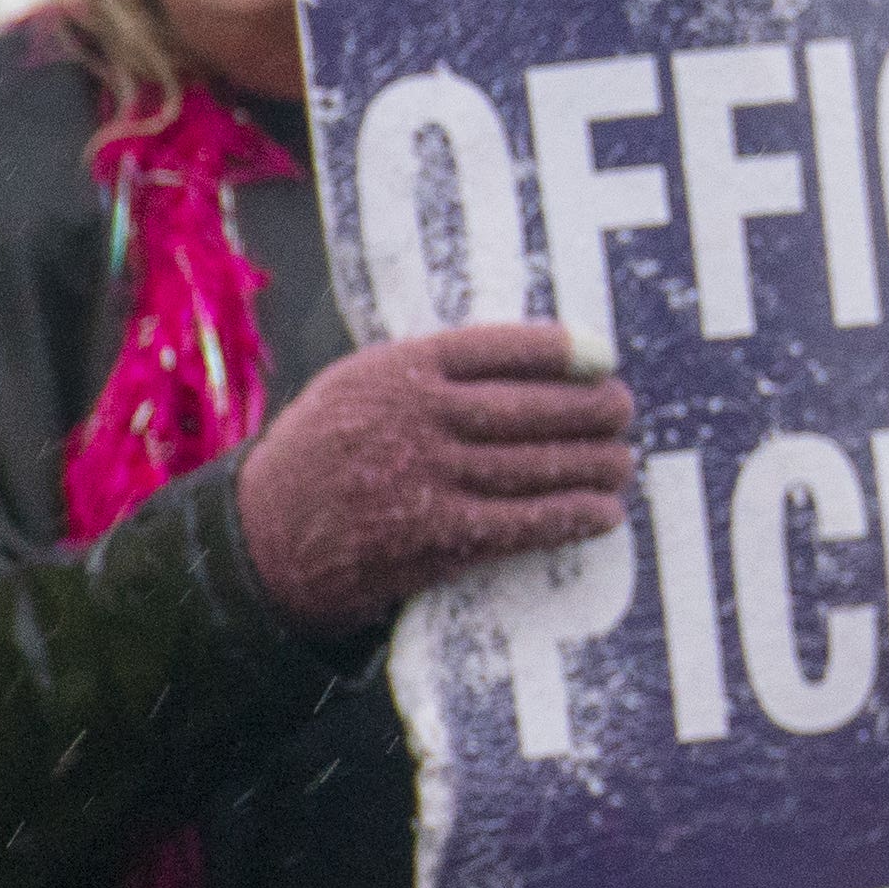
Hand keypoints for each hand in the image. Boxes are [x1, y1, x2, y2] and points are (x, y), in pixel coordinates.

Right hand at [235, 323, 632, 633]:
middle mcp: (416, 417)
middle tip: (622, 412)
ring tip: (620, 462)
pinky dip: (572, 516)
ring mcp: (426, 477)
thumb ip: (426, 369)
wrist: (266, 539)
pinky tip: (603, 513)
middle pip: (533, 407)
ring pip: (538, 465)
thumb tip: (531, 360)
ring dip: (594, 465)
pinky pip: (523, 522)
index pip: (503, 349)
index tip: (602, 355)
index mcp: (398, 368)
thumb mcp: (355, 385)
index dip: (563, 351)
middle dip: (592, 409)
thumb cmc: (324, 453)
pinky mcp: (435, 536)